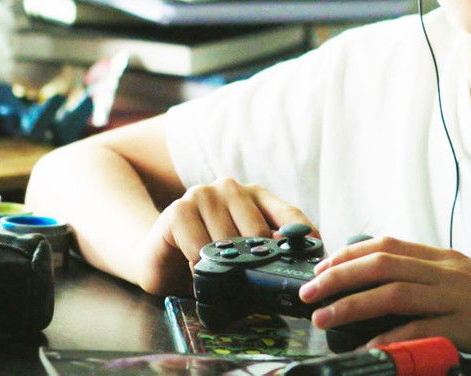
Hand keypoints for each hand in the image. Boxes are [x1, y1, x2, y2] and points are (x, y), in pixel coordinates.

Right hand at [134, 177, 314, 295]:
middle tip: (246, 283)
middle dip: (254, 264)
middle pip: (259, 232)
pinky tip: (197, 270)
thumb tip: (299, 271)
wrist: (158, 257)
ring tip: (216, 275)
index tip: (312, 266)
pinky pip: (200, 247)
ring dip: (223, 267)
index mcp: (255, 196)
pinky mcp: (179, 209)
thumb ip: (268, 256)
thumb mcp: (243, 256)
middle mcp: (231, 188)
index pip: (290, 217)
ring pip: (229, 241)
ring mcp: (203, 194)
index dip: (302, 242)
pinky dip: (200, 267)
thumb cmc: (205, 257)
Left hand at [298, 236, 470, 358]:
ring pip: (392, 291)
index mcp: (444, 258)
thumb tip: (393, 289)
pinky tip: (369, 348)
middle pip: (380, 262)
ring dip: (351, 304)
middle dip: (337, 275)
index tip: (322, 266)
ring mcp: (456, 297)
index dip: (348, 253)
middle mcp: (446, 271)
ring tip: (324, 318)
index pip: (386, 244)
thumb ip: (434, 280)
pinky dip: (390, 338)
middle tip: (308, 291)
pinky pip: (420, 330)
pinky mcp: (468, 326)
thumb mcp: (468, 280)